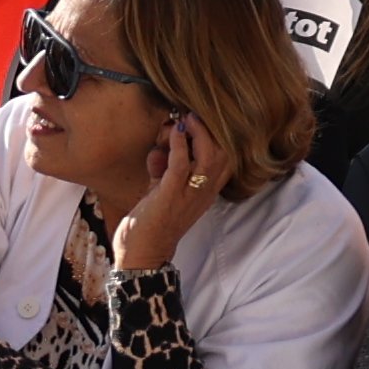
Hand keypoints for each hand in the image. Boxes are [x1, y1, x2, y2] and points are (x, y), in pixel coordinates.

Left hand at [113, 115, 226, 271]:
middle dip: (213, 130)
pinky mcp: (171, 195)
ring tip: (188, 118)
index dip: (219, 138)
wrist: (142, 255)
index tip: (202, 122)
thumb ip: (163, 171)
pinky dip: (180, 145)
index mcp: (206, 192)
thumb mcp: (161, 192)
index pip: (226, 160)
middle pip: (225, 154)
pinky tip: (175, 133)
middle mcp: (204, 193)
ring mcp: (190, 194)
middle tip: (195, 114)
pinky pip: (182, 164)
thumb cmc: (151, 224)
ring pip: (210, 156)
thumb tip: (159, 151)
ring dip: (200, 133)